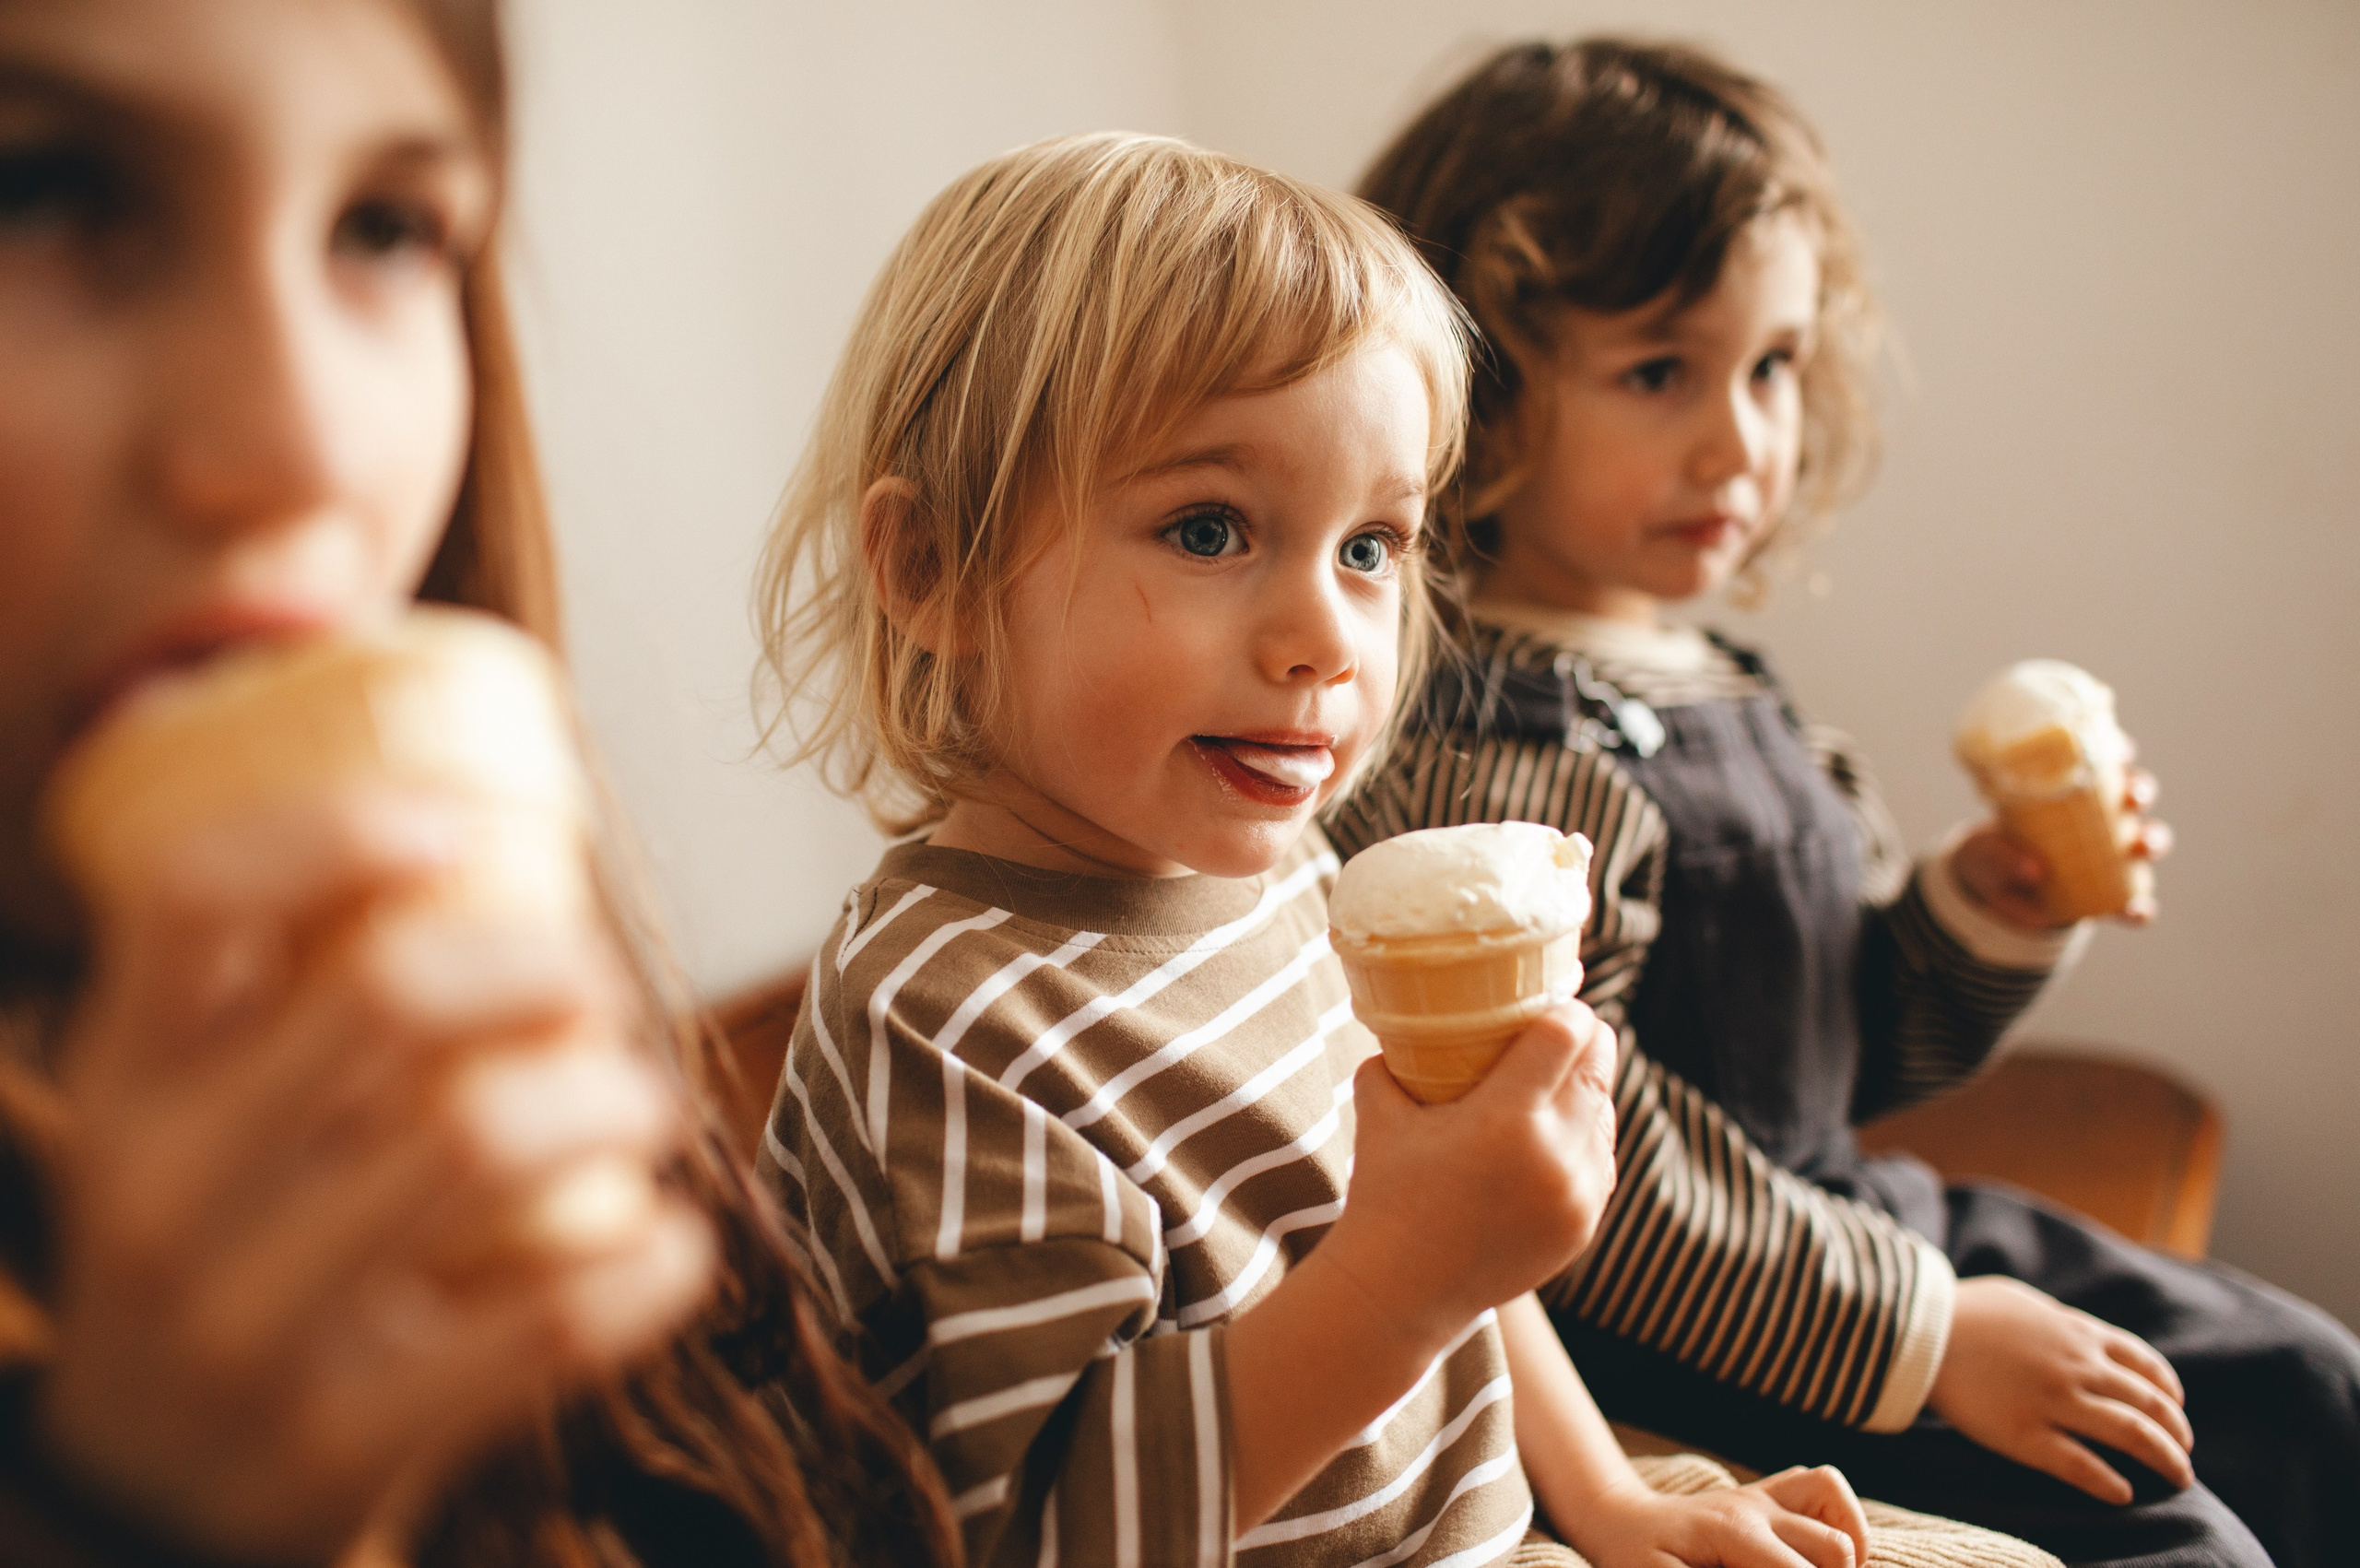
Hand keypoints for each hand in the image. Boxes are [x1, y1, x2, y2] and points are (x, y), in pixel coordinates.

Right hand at [37, 792, 713, 1561]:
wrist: (151, 1510)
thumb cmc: (229, 1253)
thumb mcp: (195, 1120)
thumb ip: (285, 1001)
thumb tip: (487, 823)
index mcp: (122, 1083)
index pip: (194, 897)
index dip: (343, 831)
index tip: (472, 831)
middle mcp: (158, 1194)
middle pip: (392, 996)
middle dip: (547, 967)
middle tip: (602, 990)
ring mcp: (239, 1329)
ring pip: (485, 1140)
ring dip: (615, 1101)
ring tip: (647, 1108)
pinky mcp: (335, 1446)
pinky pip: (545, 1321)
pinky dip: (646, 1266)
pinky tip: (673, 1242)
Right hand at [1323, 1001, 1618, 1352]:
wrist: (1402, 1291)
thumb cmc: (1386, 1194)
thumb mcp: (1379, 1112)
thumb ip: (1393, 1059)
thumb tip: (1401, 1023)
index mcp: (1508, 1117)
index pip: (1568, 1032)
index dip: (1565, 1007)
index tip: (1548, 999)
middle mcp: (1556, 1154)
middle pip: (1600, 1064)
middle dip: (1585, 1037)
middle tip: (1559, 1027)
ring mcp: (1578, 1193)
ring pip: (1606, 1111)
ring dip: (1586, 1088)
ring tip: (1554, 1080)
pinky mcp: (1584, 1224)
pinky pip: (1602, 1159)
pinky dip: (1584, 1137)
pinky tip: (1553, 1133)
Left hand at [1567, 1466, 1868, 1567]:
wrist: (1624, 1522)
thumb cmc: (1639, 1558)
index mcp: (1733, 1532)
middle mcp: (1755, 1506)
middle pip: (1833, 1547)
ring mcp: (1764, 1495)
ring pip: (1834, 1500)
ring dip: (1846, 1548)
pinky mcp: (1770, 1493)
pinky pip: (1822, 1485)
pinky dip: (1840, 1519)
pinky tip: (1824, 1555)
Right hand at [1928, 1276, 2191, 1502]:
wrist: (1917, 1330)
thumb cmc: (1964, 1311)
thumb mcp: (2024, 1302)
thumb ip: (2059, 1321)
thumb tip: (2076, 1332)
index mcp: (2077, 1334)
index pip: (2146, 1367)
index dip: (2170, 1393)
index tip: (2177, 1411)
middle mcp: (2076, 1367)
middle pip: (2149, 1406)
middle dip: (2176, 1435)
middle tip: (2183, 1456)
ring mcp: (2053, 1402)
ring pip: (2131, 1435)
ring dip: (2164, 1459)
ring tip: (2177, 1479)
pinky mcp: (2024, 1434)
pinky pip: (2082, 1465)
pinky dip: (2109, 1482)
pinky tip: (2123, 1493)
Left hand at [1953, 765, 2172, 930]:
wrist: (1992, 897)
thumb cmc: (1990, 856)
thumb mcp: (1983, 853)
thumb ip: (1999, 856)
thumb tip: (2034, 868)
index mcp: (2071, 792)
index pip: (2102, 762)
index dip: (2117, 752)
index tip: (2118, 751)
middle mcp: (2101, 818)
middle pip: (2134, 795)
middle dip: (2141, 791)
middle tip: (2131, 797)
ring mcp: (2111, 856)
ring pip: (2146, 840)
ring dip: (2152, 839)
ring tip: (2141, 845)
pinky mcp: (2110, 895)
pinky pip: (2134, 902)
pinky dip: (2140, 908)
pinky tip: (2135, 911)